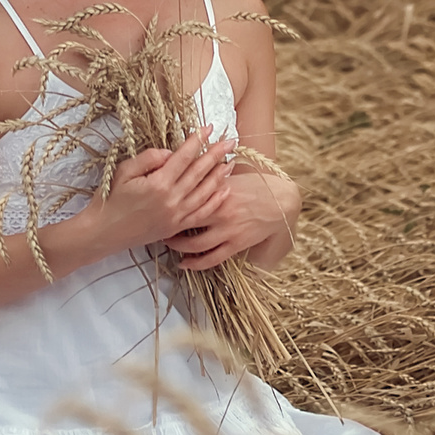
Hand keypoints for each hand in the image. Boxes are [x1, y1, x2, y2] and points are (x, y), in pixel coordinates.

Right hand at [92, 126, 235, 257]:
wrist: (105, 232)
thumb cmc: (110, 199)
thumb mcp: (123, 171)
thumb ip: (148, 159)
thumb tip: (170, 153)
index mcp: (158, 183)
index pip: (183, 157)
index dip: (197, 141)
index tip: (208, 128)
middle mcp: (171, 199)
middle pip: (199, 172)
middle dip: (216, 155)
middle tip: (230, 141)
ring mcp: (176, 215)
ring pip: (205, 192)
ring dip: (219, 176)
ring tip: (231, 161)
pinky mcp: (177, 227)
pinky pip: (202, 213)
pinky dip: (215, 201)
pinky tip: (224, 190)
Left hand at [167, 170, 300, 271]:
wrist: (280, 200)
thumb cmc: (253, 185)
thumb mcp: (228, 175)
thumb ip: (206, 177)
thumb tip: (183, 170)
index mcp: (215, 189)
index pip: (184, 194)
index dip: (167, 200)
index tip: (154, 202)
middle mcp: (219, 210)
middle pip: (184, 220)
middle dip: (167, 225)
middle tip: (155, 225)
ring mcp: (228, 229)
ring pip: (194, 244)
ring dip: (177, 246)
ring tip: (167, 243)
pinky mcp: (236, 244)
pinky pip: (212, 259)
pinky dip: (195, 263)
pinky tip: (184, 264)